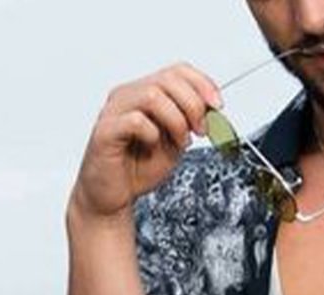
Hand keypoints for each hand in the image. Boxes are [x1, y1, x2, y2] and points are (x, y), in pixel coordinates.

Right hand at [68, 61, 222, 224]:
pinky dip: (152, 133)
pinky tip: (152, 146)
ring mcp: (114, 110)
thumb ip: (189, 124)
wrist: (112, 195)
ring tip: (179, 142)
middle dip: (193, 105)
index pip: (177, 71)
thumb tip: (211, 110)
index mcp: (145, 93)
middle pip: (168, 79)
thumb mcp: (175, 143)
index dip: (202, 84)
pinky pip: (134, 120)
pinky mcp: (106, 130)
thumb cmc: (138, 168)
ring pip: (152, 95)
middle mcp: (128, 96)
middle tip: (200, 131)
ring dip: (176, 120)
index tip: (218, 106)